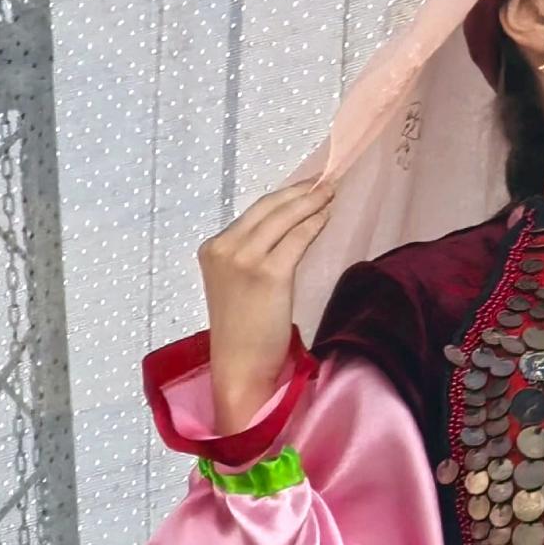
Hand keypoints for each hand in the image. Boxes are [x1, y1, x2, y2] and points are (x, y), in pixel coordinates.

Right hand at [198, 175, 336, 433]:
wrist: (239, 364)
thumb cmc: (243, 328)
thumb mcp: (238, 282)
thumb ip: (252, 253)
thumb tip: (288, 225)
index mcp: (212, 248)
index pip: (254, 212)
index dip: (284, 195)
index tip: (307, 184)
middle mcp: (224, 248)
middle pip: (269, 207)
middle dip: (300, 191)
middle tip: (327, 180)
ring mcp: (243, 259)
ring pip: (284, 218)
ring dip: (311, 201)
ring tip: (331, 192)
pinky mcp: (268, 273)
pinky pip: (297, 238)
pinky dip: (314, 223)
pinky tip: (326, 215)